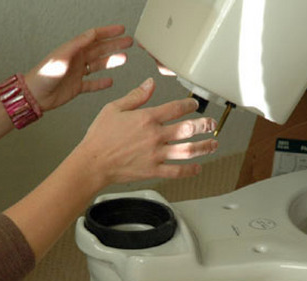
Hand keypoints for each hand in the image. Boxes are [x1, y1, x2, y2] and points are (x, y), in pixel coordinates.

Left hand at [24, 25, 132, 111]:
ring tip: (124, 58)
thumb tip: (91, 34)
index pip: (94, 37)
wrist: (35, 95)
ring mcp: (78, 73)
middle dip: (114, 45)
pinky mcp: (77, 86)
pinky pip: (93, 84)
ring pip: (98, 65)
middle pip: (100, 49)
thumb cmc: (43, 76)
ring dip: (111, 61)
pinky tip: (110, 81)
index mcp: (73, 50)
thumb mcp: (62, 56)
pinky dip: (102, 83)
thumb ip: (77, 45)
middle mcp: (77, 60)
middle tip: (128, 42)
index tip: (120, 29)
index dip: (108, 32)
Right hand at [72, 77, 218, 186]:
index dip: (188, 105)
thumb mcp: (114, 108)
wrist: (93, 162)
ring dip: (204, 147)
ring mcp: (156, 154)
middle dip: (204, 126)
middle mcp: (155, 136)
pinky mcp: (153, 170)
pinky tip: (198, 167)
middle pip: (187, 129)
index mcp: (146, 118)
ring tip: (213, 144)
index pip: (175, 108)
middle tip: (212, 124)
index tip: (194, 104)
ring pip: (187, 150)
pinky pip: (177, 171)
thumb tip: (150, 83)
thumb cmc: (100, 136)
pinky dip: (190, 170)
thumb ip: (136, 96)